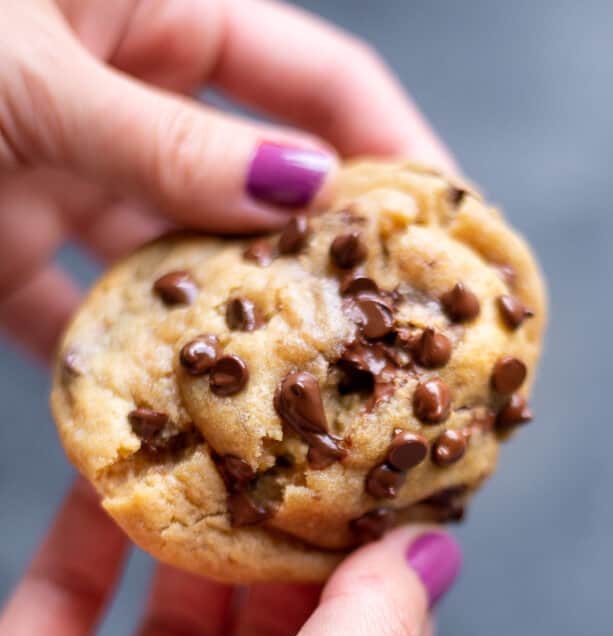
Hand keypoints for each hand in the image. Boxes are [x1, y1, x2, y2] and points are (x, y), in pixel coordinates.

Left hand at [0, 0, 452, 361]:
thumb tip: (298, 190)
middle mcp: (125, 102)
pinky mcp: (14, 252)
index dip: (388, 144)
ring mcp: (73, 179)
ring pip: (177, 260)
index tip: (443, 221)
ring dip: (225, 319)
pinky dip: (116, 362)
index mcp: (151, 16)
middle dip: (316, 248)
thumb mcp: (37, 77)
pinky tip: (165, 406)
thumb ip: (168, 143)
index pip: (312, 78)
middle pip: (255, 183)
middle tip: (381, 322)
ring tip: (289, 381)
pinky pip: (83, 318)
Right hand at [0, 480, 459, 635]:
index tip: (392, 498)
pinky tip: (120, 474)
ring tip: (224, 451)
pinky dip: (96, 536)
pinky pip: (75, 601)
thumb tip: (435, 555)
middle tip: (305, 458)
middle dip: (292, 547)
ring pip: (177, 616)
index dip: (391, 587)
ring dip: (196, 533)